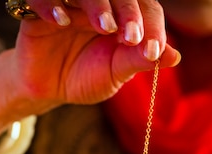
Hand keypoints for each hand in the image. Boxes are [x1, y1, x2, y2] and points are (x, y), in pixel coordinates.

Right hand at [11, 0, 180, 108]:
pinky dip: (51, 5)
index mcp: (124, 14)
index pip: (146, 7)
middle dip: (129, 10)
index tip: (152, 51)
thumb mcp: (116, 72)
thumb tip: (174, 56)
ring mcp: (69, 3)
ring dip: (97, 3)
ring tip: (105, 26)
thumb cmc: (87, 77)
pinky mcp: (37, 10)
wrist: (50, 89)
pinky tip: (61, 21)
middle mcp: (98, 2)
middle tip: (132, 37)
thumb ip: (139, 60)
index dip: (152, 25)